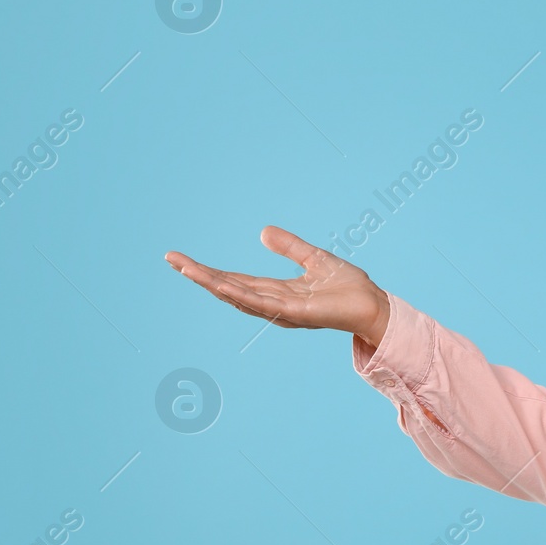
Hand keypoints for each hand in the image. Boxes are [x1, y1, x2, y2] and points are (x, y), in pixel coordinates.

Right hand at [165, 225, 391, 346]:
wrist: (373, 304)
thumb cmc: (348, 287)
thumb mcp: (313, 258)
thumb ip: (289, 247)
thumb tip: (262, 232)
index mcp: (275, 290)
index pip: (234, 279)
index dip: (208, 271)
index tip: (181, 259)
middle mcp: (273, 303)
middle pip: (228, 288)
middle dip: (200, 276)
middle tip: (172, 260)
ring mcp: (281, 310)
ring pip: (238, 295)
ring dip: (211, 283)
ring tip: (186, 268)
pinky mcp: (295, 312)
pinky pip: (262, 303)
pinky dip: (240, 294)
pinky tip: (220, 284)